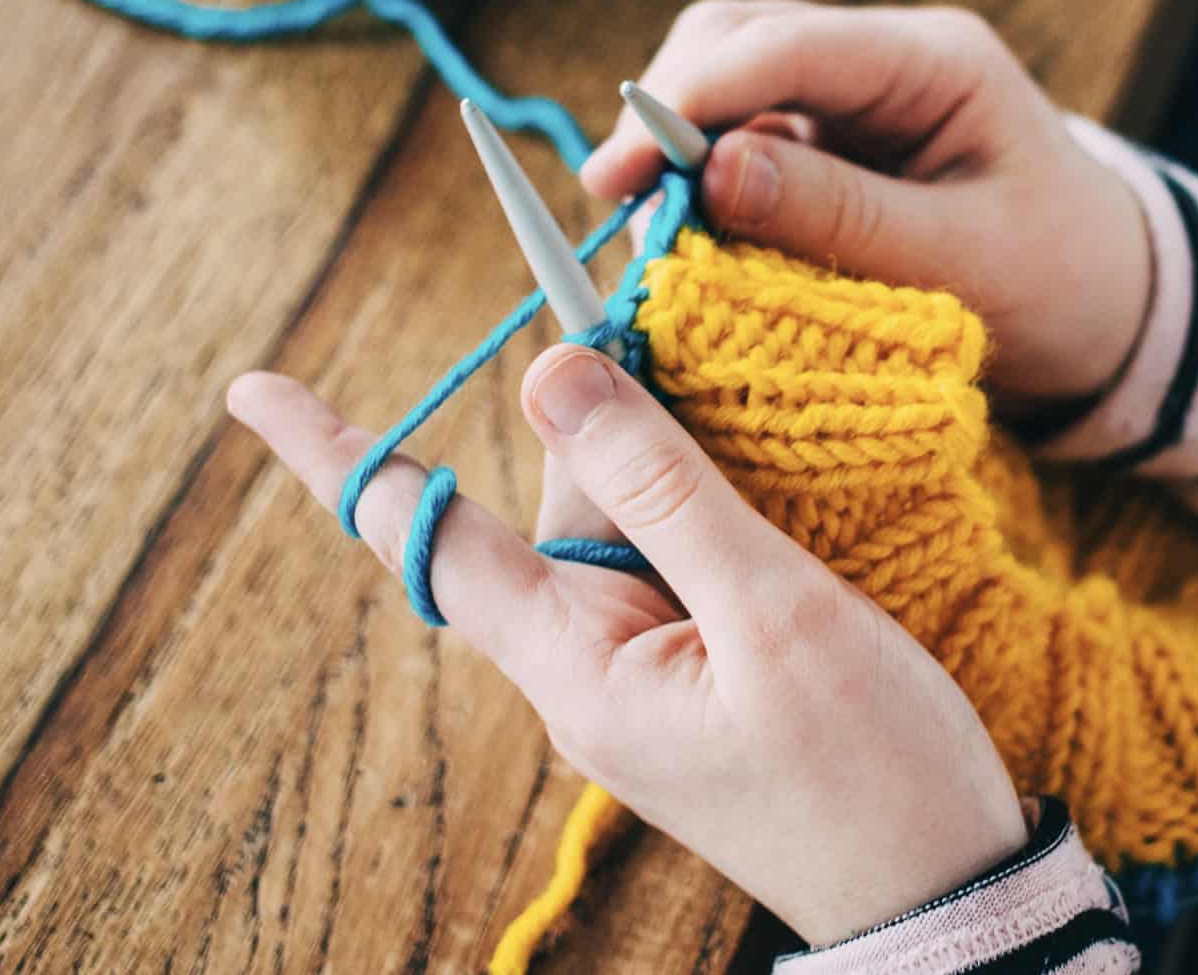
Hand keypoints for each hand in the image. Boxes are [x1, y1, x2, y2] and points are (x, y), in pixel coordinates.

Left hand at [228, 347, 1027, 946]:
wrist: (947, 895)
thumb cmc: (871, 775)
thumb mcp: (774, 614)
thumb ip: (664, 487)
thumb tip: (553, 366)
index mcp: (575, 664)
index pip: (426, 538)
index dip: (338, 454)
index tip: (250, 387)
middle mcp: (584, 665)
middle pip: (548, 501)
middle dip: (595, 409)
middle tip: (645, 302)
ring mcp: (639, 671)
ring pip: (617, 521)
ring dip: (663, 450)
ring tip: (735, 396)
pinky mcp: (694, 672)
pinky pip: (666, 558)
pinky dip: (695, 497)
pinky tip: (753, 462)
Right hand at [582, 0, 1153, 405]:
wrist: (1112, 315)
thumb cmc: (1059, 286)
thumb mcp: (960, 263)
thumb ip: (838, 218)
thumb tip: (711, 176)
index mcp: (934, 62)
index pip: (784, 47)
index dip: (689, 102)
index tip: (620, 175)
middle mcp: (885, 59)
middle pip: (737, 40)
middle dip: (666, 113)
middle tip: (616, 203)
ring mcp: (854, 98)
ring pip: (727, 82)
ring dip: (675, 146)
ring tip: (642, 225)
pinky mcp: (833, 145)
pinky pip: (742, 140)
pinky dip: (700, 183)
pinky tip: (680, 233)